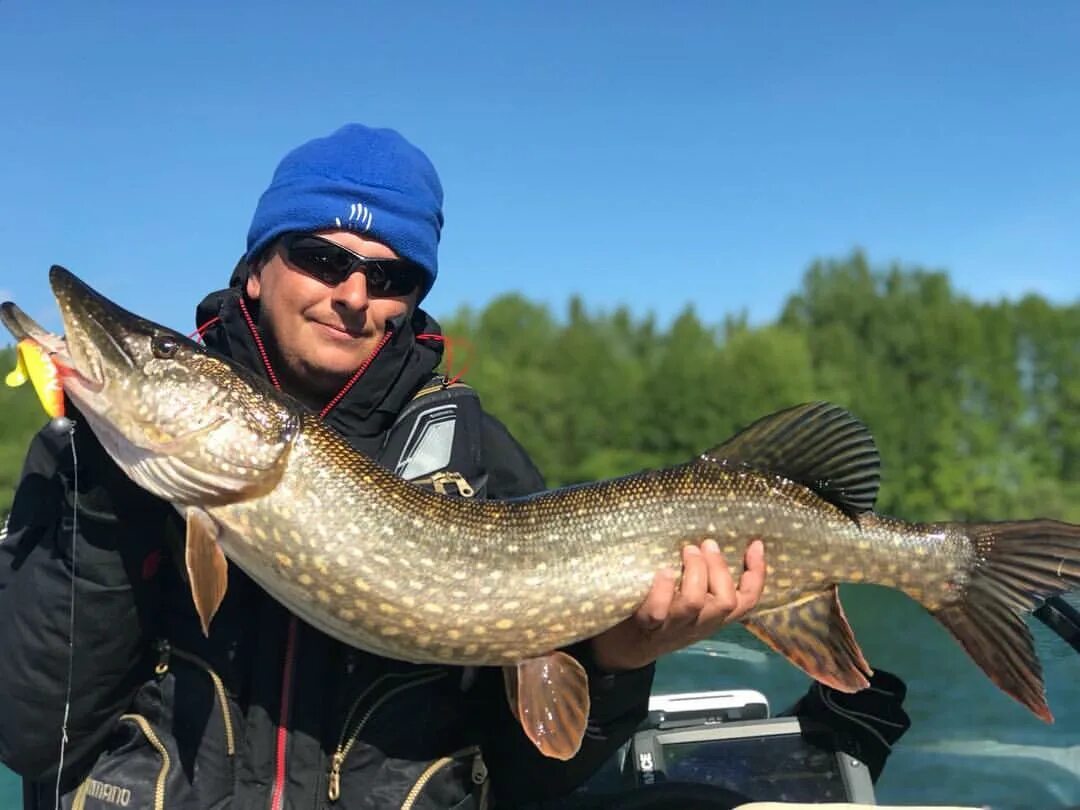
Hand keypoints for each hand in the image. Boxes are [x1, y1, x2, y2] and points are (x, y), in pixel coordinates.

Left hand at [590, 539, 765, 671]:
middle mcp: (697, 625)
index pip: (746, 602)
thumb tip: (708, 540)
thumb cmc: (655, 615)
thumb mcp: (686, 601)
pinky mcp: (646, 627)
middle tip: (705, 544)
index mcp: (711, 618)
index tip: (756, 545)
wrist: (620, 652)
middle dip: (719, 568)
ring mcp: (672, 628)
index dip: (757, 575)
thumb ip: (700, 580)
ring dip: (694, 571)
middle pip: (726, 602)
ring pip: (695, 603)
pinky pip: (658, 610)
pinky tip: (663, 572)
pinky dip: (662, 588)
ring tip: (687, 550)